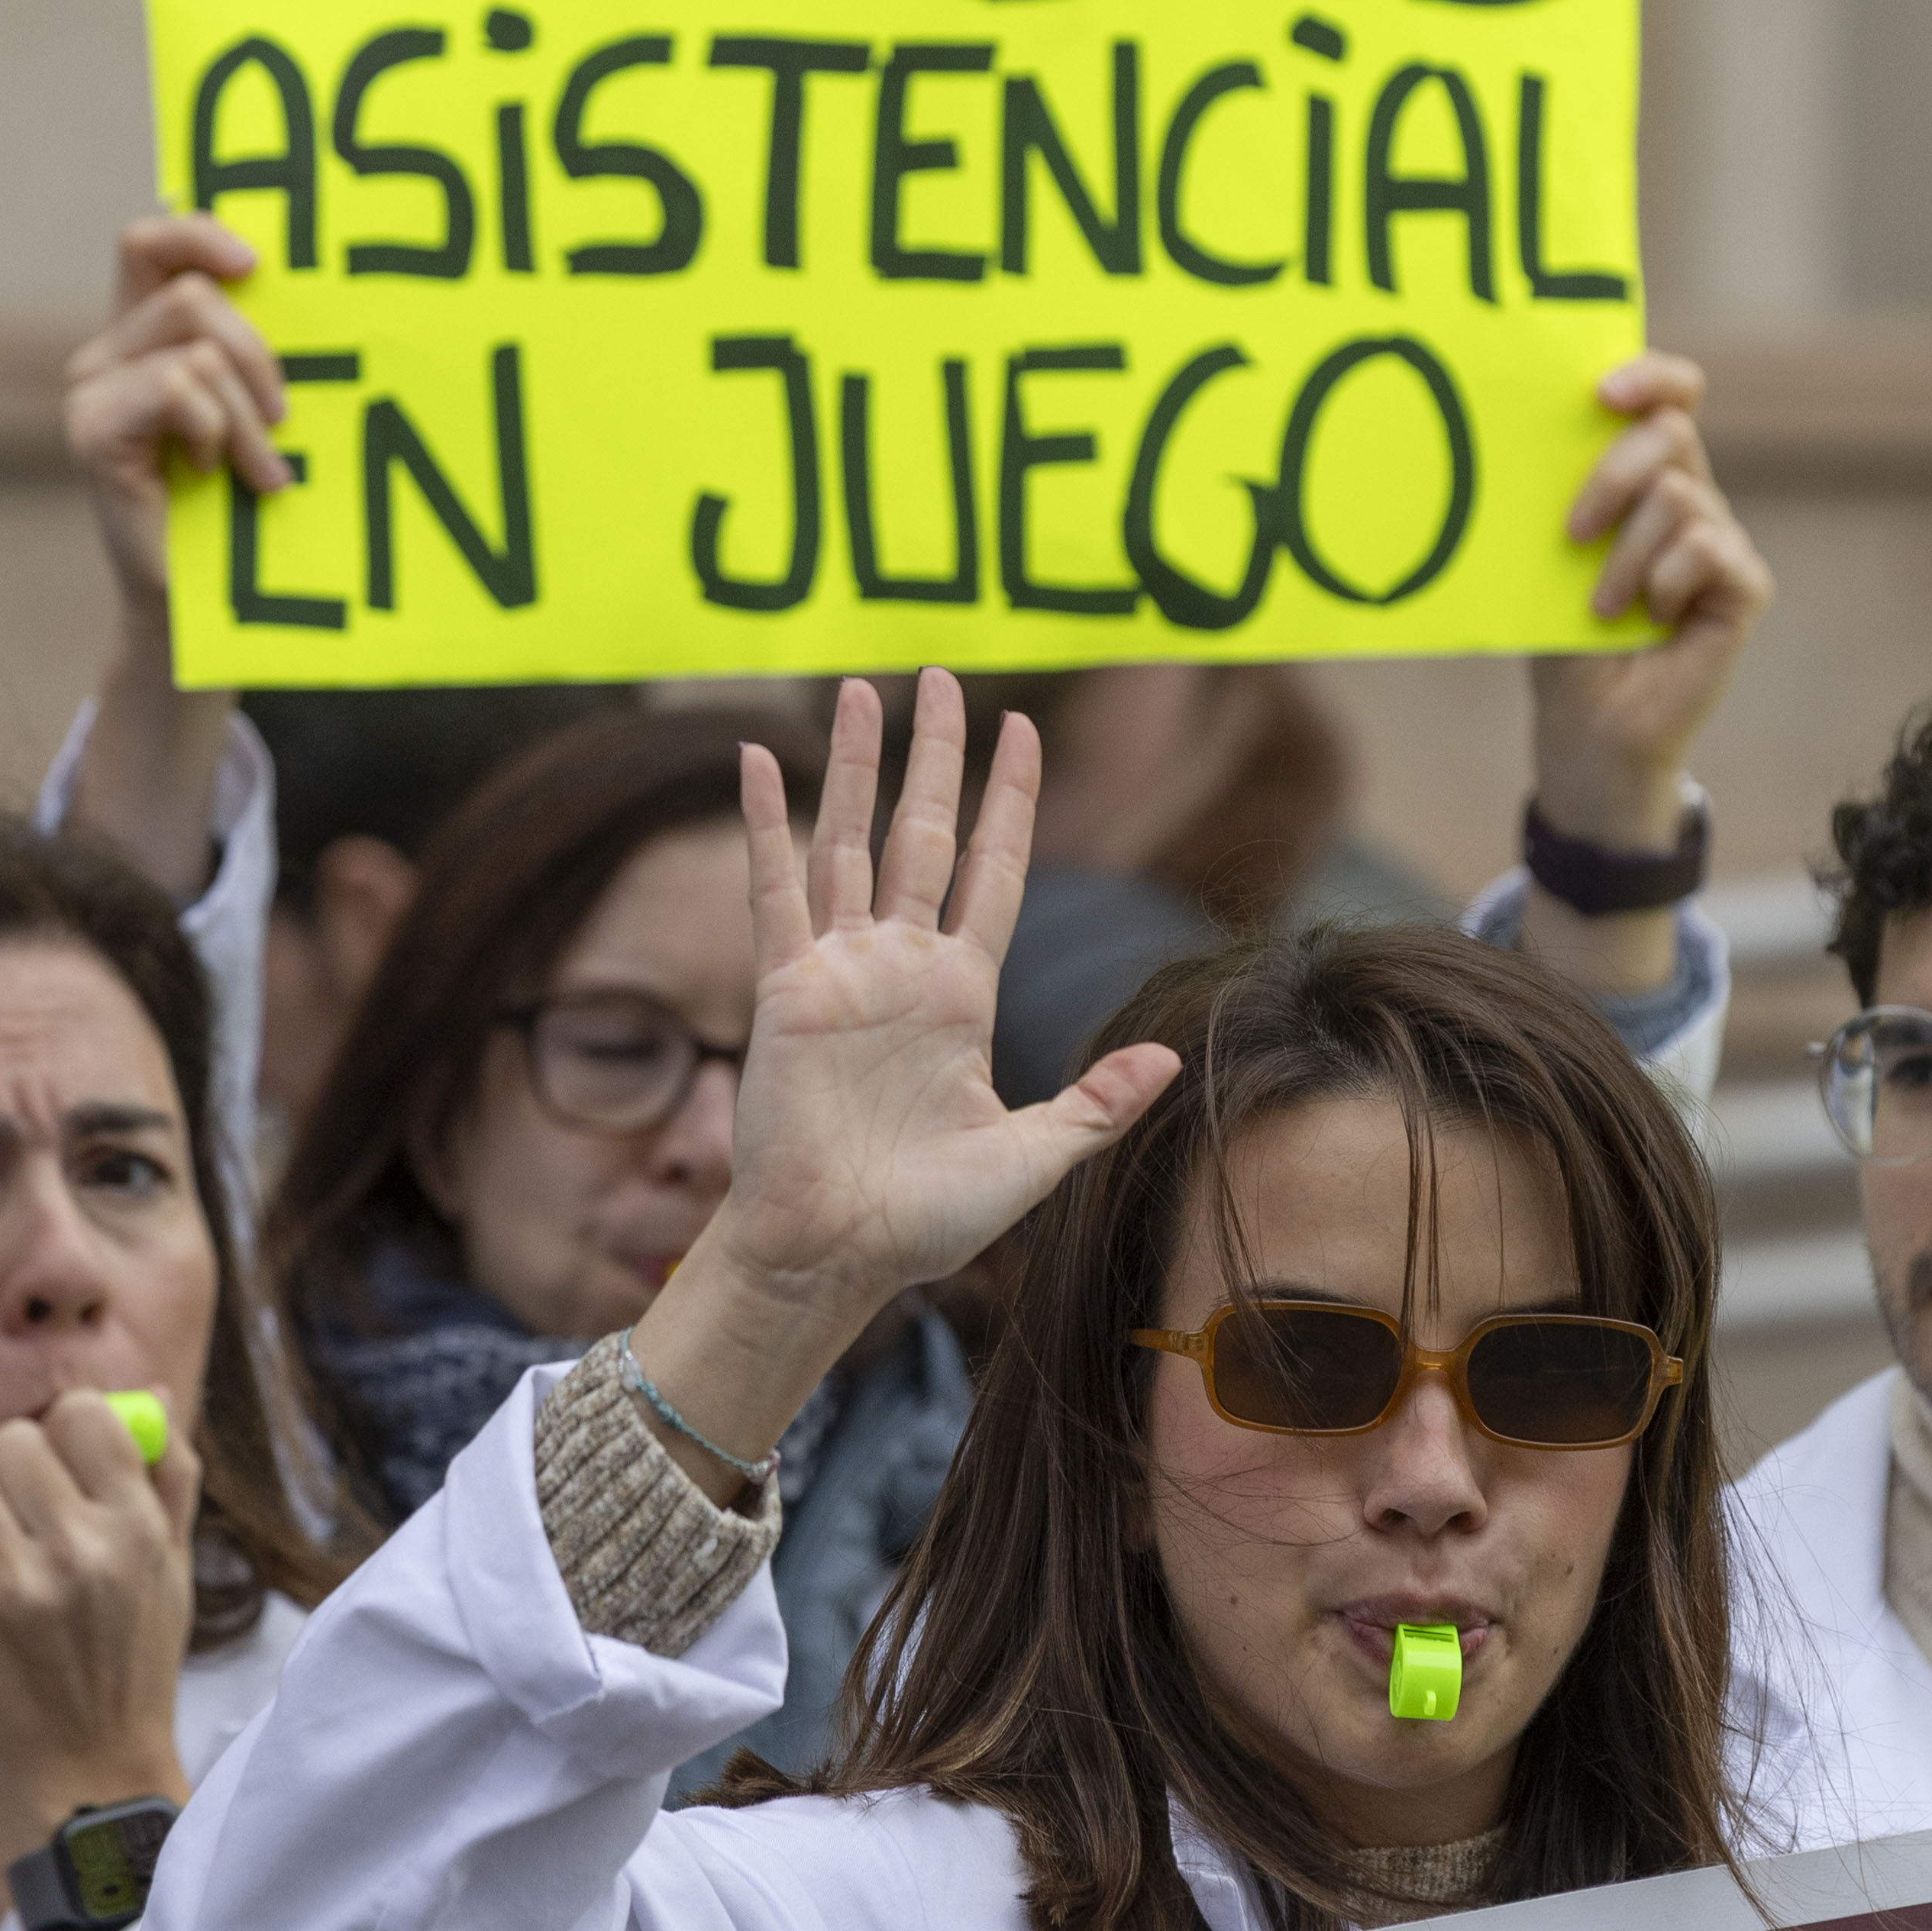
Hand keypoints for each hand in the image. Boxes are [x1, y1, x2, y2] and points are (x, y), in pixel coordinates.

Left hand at [0, 1389, 198, 1826]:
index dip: (71, 1423)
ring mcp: (18, 1583)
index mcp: (139, 1527)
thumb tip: (156, 1397)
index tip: (70, 1450)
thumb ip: (170, 1476)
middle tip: (33, 1498)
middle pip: (14, 1438)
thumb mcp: (175, 1567)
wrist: (94, 1769)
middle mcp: (80, 1548)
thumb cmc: (137, 1660)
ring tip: (9, 1541)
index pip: (83, 1413)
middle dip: (19, 1460)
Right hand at [63, 213, 290, 606]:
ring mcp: (92, 388)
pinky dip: (216, 433)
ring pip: (195, 349)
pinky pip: (176, 390)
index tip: (257, 267)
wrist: (202, 601)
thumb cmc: (245, 504)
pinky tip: (212, 475)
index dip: (201, 234)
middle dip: (256, 353)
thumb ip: (257, 352)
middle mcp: (109, 350)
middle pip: (191, 292)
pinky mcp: (91, 428)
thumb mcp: (260, 410)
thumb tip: (315, 296)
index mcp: (147, 333)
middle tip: (282, 417)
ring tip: (260, 471)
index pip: (153, 243)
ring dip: (248, 416)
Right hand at [625, 671, 1178, 1494]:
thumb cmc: (924, 1220)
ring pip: (850, 843)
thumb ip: (1093, 1104)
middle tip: (943, 677)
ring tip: (859, 689)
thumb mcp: (1031, 1157)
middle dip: (936, 757)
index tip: (1022, 731)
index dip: (1008, 801)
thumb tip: (1169, 1061)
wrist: (834, 1254)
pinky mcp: (786, 990)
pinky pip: (775, 890)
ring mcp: (841, 972)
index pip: (994, 871)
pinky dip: (769, 823)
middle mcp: (902, 968)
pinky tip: (762, 760)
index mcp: (961, 994)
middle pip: (925, 835)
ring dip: (854, 766)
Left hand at [1529, 351, 1773, 844]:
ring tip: (1602, 606)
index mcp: (1644, 476)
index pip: (1671, 395)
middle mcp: (1689, 496)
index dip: (1650, 376)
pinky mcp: (1743, 584)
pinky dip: (1666, 582)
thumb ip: (1563, 494)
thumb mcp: (1550, 555)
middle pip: (1671, 434)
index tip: (1600, 392)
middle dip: (1611, 474)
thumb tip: (1534, 433)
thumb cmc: (1561, 635)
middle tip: (1572, 534)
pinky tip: (1651, 619)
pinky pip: (1707, 548)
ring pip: (1680, 497)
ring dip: (1626, 555)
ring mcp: (1720, 539)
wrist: (1587, 722)